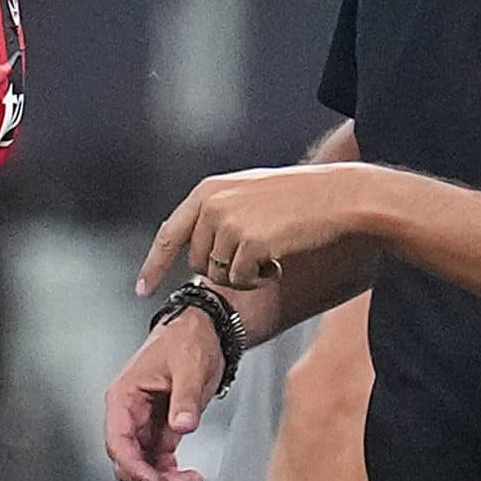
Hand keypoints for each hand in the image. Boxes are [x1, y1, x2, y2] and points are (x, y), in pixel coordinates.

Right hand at [104, 309, 223, 480]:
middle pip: (129, 460)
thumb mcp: (189, 366)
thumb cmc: (187, 339)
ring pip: (144, 465)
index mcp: (124, 396)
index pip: (118, 441)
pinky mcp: (160, 430)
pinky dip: (172, 473)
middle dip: (153, 478)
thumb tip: (183, 424)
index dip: (134, 467)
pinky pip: (159, 461)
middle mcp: (129, 413)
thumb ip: (185, 397)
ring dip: (166, 479)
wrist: (204, 331)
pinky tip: (189, 477)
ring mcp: (144, 424)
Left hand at [136, 163, 372, 295]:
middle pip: (197, 264)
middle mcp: (211, 205)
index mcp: (208, 191)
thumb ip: (218, 214)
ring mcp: (228, 223)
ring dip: (244, 276)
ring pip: (219, 277)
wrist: (337, 197)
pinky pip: (241, 282)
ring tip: (272, 253)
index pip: (169, 233)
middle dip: (223, 270)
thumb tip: (199, 252)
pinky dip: (260, 281)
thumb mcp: (247, 194)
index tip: (142, 289)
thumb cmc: (299, 198)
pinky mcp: (247, 243)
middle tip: (256, 257)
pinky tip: (280, 261)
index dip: (153, 265)